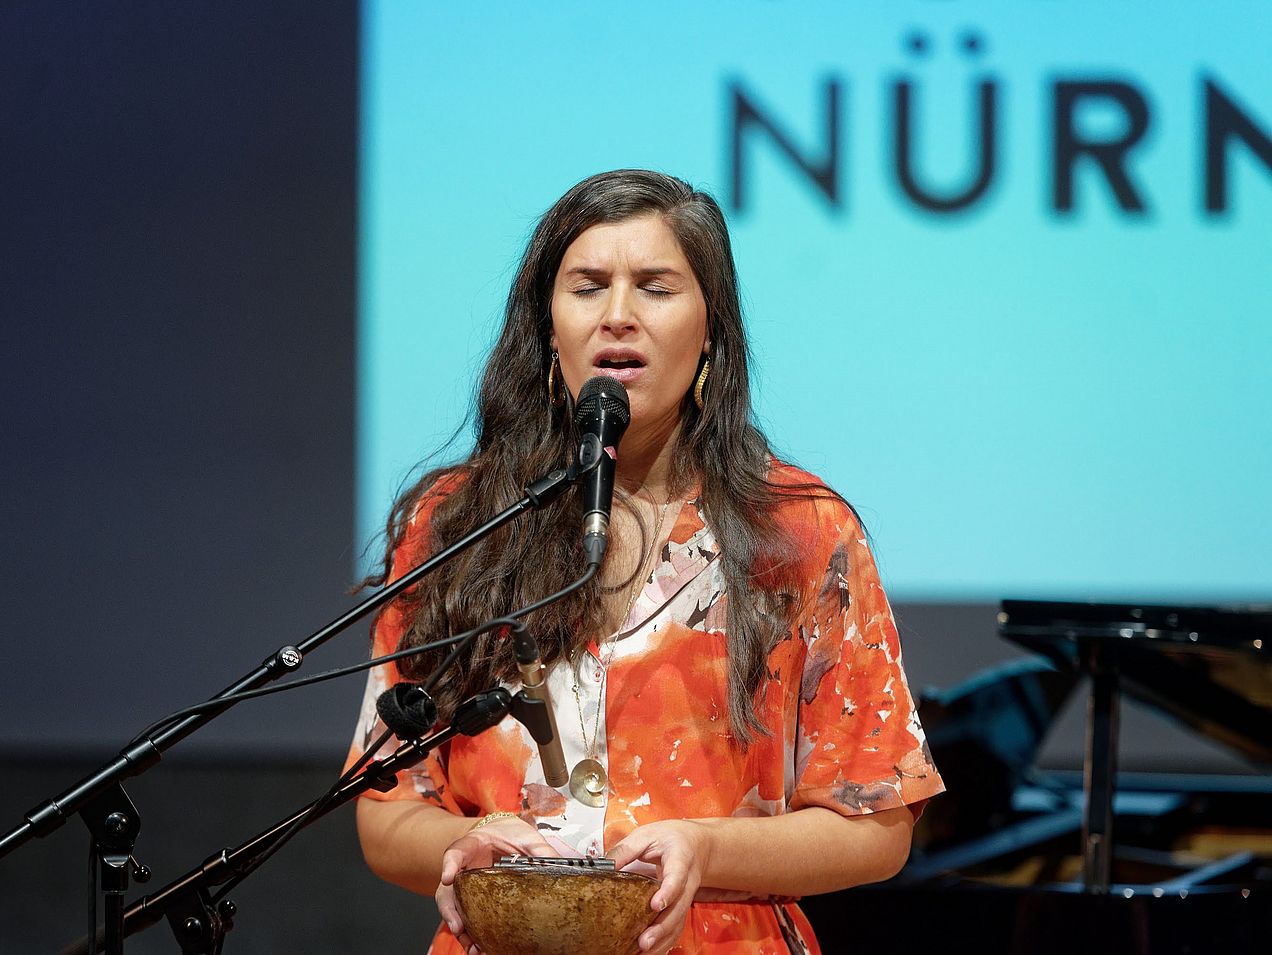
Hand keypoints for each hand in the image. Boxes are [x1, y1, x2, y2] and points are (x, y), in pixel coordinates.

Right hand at [436, 814, 554, 953]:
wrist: (502, 834)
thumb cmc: (511, 834)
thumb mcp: (526, 837)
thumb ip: (540, 851)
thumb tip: (561, 866)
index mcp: (473, 845)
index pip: (456, 852)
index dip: (450, 864)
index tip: (448, 877)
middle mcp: (463, 868)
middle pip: (447, 890)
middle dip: (450, 910)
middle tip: (458, 926)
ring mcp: (464, 886)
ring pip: (452, 908)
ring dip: (460, 928)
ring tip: (472, 947)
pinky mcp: (471, 900)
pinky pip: (465, 917)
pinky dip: (469, 933)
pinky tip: (478, 947)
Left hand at [607, 820, 712, 954]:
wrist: (698, 845)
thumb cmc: (672, 838)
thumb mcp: (648, 834)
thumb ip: (627, 849)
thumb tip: (604, 865)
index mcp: (681, 859)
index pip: (677, 877)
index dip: (668, 892)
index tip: (655, 905)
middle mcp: (687, 882)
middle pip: (679, 909)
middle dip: (662, 928)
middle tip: (644, 942)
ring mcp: (686, 898)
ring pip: (678, 923)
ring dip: (662, 941)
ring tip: (642, 953)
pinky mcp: (681, 908)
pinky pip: (675, 928)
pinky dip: (663, 943)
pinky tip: (647, 952)